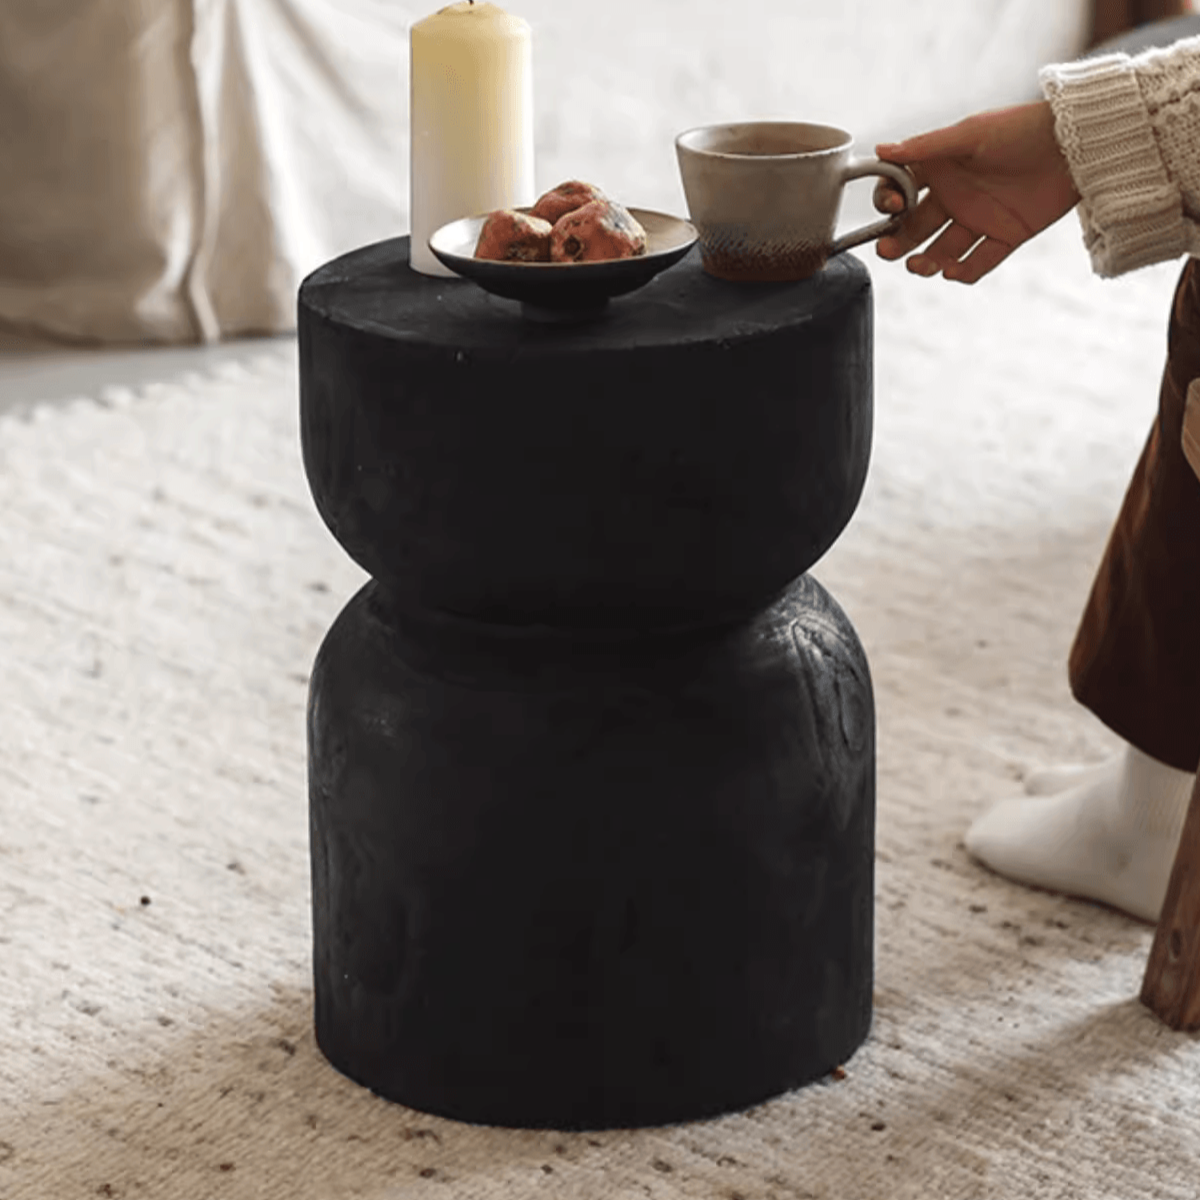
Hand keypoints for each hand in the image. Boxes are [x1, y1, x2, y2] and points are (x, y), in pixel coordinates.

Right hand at [872, 99, 1081, 283]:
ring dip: (926, 262)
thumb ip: (925, 147)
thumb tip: (880, 151)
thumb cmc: (1021, 129)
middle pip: (915, 228)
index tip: (894, 207)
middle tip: (888, 251)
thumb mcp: (970, 134)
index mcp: (941, 169)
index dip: (890, 202)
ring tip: (922, 266)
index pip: (901, 191)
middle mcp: (956, 197)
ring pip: (941, 251)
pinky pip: (978, 263)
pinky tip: (953, 271)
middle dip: (898, 242)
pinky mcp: (1005, 237)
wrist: (1075, 143)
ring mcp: (979, 219)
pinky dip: (963, 272)